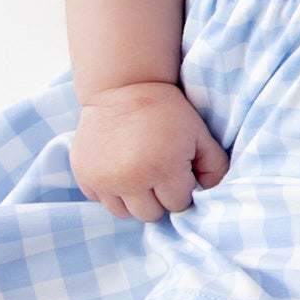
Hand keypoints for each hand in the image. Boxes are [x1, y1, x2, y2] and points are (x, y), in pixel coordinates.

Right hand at [71, 80, 229, 221]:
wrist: (123, 86)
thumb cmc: (167, 110)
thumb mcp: (199, 133)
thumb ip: (214, 166)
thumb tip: (210, 193)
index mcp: (164, 168)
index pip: (178, 204)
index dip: (182, 188)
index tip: (178, 170)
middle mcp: (131, 178)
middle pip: (151, 214)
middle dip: (160, 198)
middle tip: (159, 172)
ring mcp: (105, 179)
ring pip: (125, 213)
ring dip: (135, 199)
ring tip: (139, 172)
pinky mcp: (85, 175)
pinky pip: (102, 200)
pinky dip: (112, 191)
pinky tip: (119, 168)